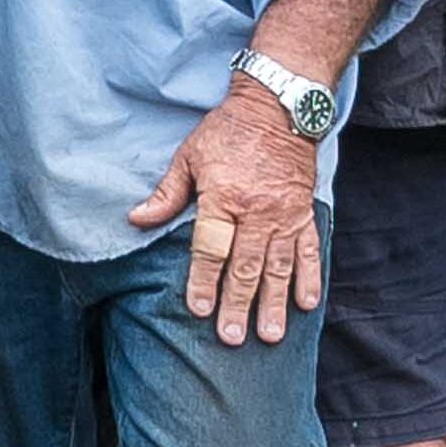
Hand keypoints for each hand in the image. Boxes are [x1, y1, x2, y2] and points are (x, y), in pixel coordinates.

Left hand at [122, 86, 326, 344]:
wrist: (278, 108)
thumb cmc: (228, 132)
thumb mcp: (189, 156)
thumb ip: (166, 194)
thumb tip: (136, 219)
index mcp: (223, 198)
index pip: (211, 248)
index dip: (203, 280)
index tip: (199, 309)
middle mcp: (257, 212)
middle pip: (245, 266)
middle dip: (238, 305)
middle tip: (232, 338)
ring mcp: (285, 215)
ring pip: (278, 267)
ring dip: (274, 303)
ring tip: (271, 335)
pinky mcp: (304, 213)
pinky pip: (308, 251)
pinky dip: (309, 278)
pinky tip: (307, 304)